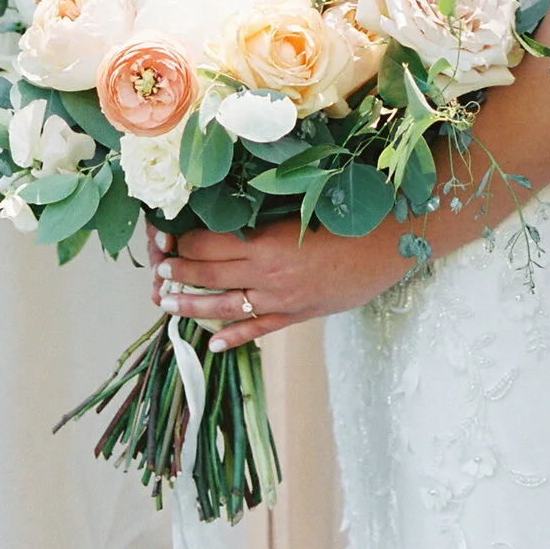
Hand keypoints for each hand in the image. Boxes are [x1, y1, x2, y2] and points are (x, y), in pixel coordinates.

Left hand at [150, 219, 409, 351]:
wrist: (391, 243)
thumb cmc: (348, 214)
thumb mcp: (301, 205)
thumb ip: (264, 213)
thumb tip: (227, 211)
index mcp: (265, 242)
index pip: (208, 244)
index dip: (182, 241)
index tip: (166, 237)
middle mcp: (268, 275)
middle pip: (209, 274)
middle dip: (179, 273)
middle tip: (158, 272)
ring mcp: (282, 300)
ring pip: (225, 307)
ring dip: (193, 307)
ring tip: (168, 305)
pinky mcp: (299, 314)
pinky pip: (259, 329)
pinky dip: (234, 337)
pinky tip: (213, 343)